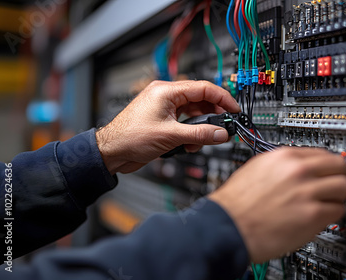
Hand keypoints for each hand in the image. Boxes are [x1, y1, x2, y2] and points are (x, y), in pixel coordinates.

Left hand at [96, 80, 240, 174]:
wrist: (111, 152)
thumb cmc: (129, 137)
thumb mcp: (170, 136)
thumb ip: (200, 135)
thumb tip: (221, 133)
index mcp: (166, 90)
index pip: (203, 87)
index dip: (222, 98)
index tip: (234, 109)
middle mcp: (166, 96)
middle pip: (200, 100)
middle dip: (212, 115)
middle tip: (223, 127)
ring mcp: (164, 108)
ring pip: (193, 113)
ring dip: (200, 128)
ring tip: (202, 141)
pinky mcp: (163, 120)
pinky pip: (185, 122)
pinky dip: (191, 133)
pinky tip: (190, 144)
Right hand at [209, 147, 345, 262]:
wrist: (226, 226)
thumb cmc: (236, 202)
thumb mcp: (257, 168)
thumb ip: (282, 165)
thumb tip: (300, 166)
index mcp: (284, 157)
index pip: (323, 152)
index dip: (328, 164)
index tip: (330, 169)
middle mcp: (298, 171)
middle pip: (340, 166)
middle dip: (339, 176)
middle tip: (335, 185)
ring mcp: (307, 192)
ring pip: (344, 187)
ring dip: (338, 196)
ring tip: (328, 203)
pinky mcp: (312, 215)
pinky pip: (338, 210)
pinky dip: (333, 214)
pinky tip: (322, 217)